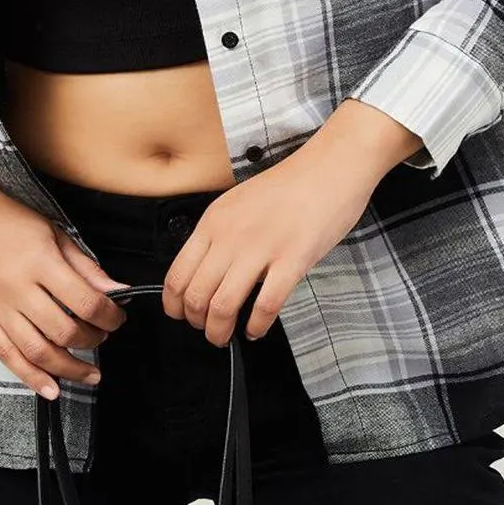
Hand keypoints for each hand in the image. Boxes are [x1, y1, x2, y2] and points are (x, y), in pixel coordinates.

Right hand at [0, 187, 129, 399]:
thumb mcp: (55, 232)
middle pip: (63, 330)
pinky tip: (52, 389)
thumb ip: (85, 266)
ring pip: (37, 351)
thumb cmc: (11, 220)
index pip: (84, 301)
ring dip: (69, 367)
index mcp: (40, 262)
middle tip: (104, 336)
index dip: (109, 315)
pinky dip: (31, 377)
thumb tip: (117, 291)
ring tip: (90, 373)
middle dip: (92, 339)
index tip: (119, 317)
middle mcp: (16, 289)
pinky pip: (6, 356)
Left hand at [161, 138, 378, 346]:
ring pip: (223, 306)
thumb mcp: (237, 202)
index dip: (174, 304)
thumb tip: (204, 271)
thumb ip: (218, 233)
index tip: (180, 315)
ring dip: (220, 331)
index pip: (177, 273)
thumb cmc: (288, 186)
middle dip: (197, 322)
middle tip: (207, 329)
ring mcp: (262, 248)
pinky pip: (265, 306)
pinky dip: (256, 326)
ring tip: (226, 336)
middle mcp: (231, 235)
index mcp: (214, 220)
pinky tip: (256, 329)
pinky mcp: (293, 260)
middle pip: (196, 295)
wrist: (329, 168)